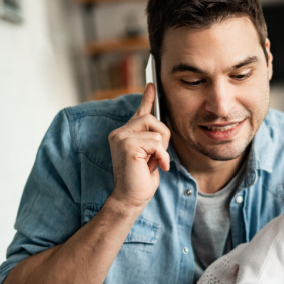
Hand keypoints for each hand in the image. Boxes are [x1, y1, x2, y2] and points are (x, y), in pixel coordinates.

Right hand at [107, 83, 170, 210]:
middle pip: (152, 119)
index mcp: (125, 134)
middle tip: (159, 156)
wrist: (130, 198)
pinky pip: (157, 142)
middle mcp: (119, 132)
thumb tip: (160, 126)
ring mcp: (121, 137)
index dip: (147, 98)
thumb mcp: (151, 155)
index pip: (139, 112)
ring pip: (156, 131)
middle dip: (163, 137)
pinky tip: (156, 167)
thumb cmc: (141, 180)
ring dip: (162, 149)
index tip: (152, 84)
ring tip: (154, 163)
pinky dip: (162, 156)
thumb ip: (153, 139)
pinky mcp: (127, 144)